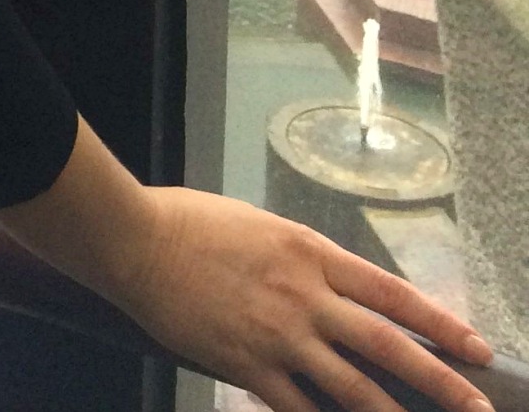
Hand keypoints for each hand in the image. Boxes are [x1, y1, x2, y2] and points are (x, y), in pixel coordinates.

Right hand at [112, 186, 492, 411]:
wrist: (135, 240)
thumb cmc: (190, 222)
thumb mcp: (259, 225)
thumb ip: (301, 260)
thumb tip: (332, 291)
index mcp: (309, 252)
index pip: (392, 292)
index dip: (440, 322)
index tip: (476, 348)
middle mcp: (304, 295)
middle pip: (388, 345)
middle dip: (441, 381)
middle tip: (479, 407)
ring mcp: (278, 334)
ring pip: (353, 388)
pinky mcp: (247, 363)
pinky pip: (296, 407)